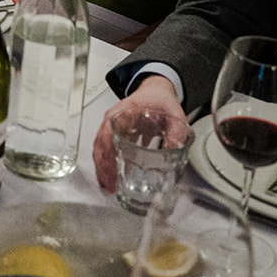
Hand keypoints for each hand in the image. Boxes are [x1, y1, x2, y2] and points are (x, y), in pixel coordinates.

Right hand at [93, 74, 184, 192]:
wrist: (155, 91)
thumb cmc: (159, 100)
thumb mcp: (173, 114)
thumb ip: (176, 132)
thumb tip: (174, 148)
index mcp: (124, 111)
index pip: (108, 133)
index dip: (108, 154)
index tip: (111, 170)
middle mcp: (114, 118)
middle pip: (101, 143)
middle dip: (103, 166)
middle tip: (109, 185)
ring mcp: (112, 125)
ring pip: (100, 148)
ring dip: (102, 167)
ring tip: (109, 185)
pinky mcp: (114, 133)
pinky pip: (105, 149)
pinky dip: (106, 164)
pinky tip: (111, 177)